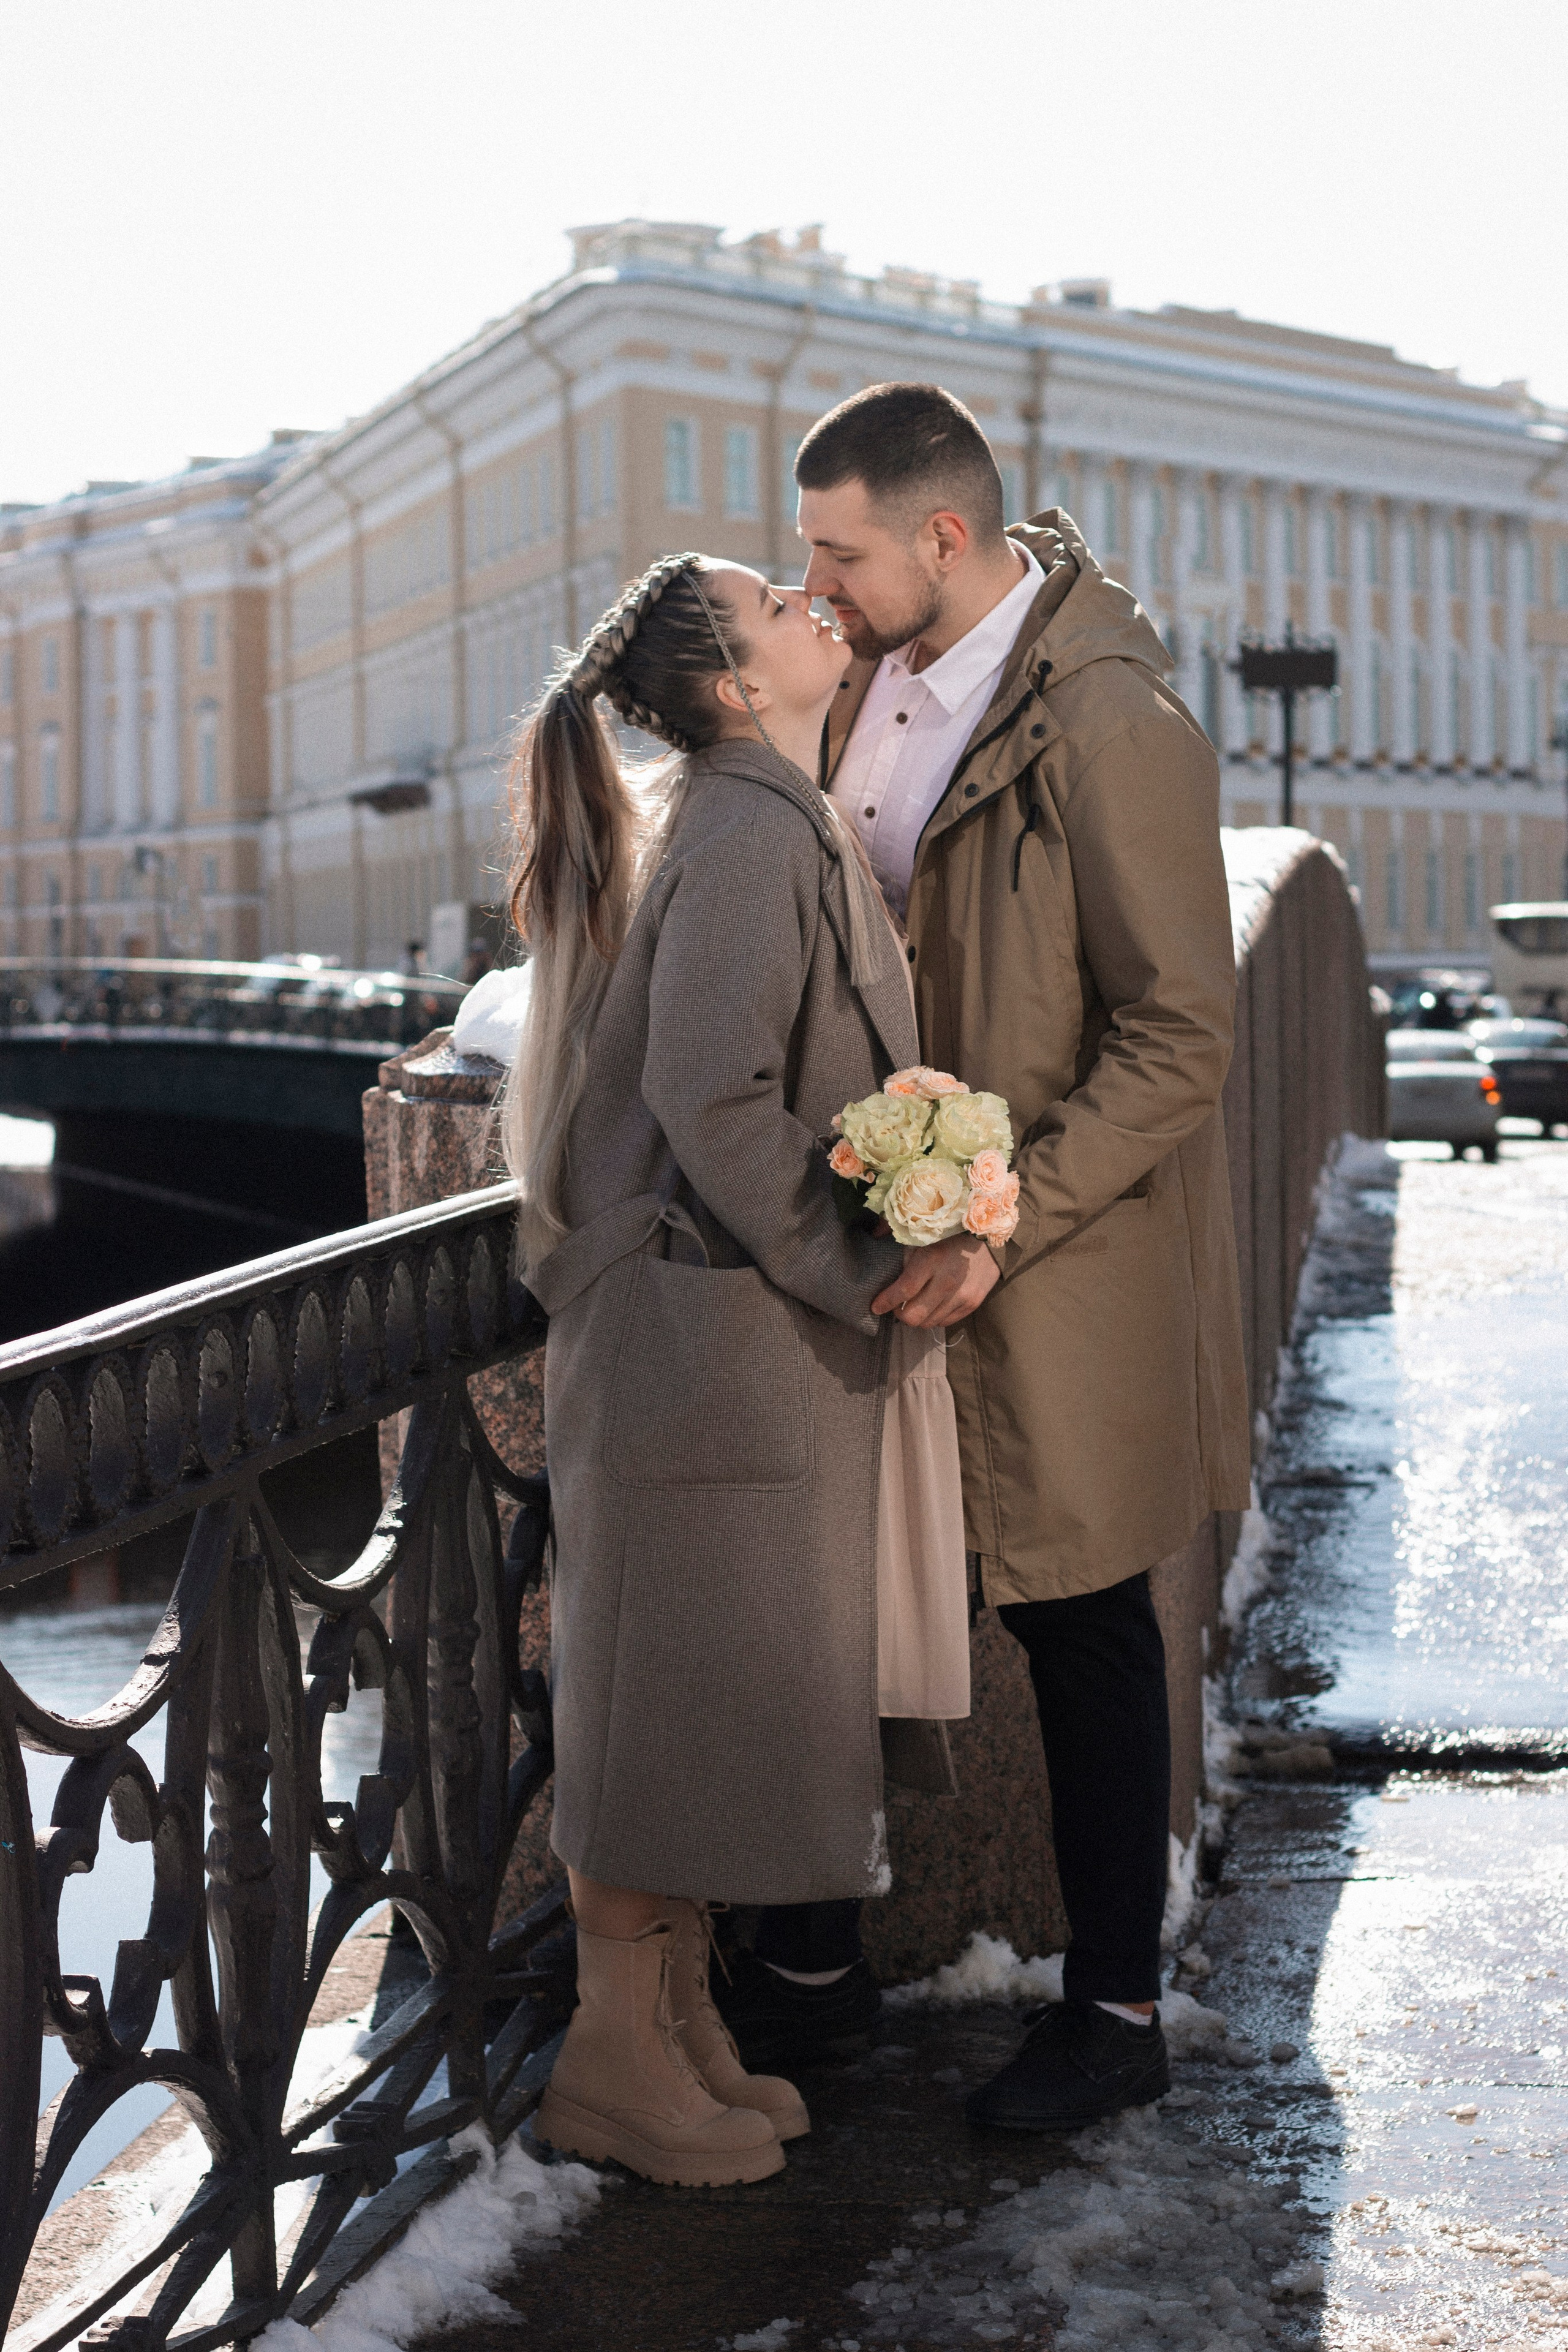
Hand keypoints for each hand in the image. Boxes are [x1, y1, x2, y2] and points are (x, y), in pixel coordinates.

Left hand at [872, 1233, 1000, 1327]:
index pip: (904, 1290)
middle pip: (915, 1315)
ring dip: (917, 1317)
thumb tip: (873, 1235)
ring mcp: (962, 1295)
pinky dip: (934, 1317)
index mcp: (931, 1260)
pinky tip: (932, 1305)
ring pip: (929, 1322)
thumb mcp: (924, 1232)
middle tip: (897, 1306)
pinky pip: (945, 1322)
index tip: (875, 1306)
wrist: (989, 1239)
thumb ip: (898, 1236)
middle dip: (900, 1314)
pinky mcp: (973, 1303)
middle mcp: (947, 1281)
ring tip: (915, 1305)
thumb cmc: (950, 1234)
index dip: (886, 1301)